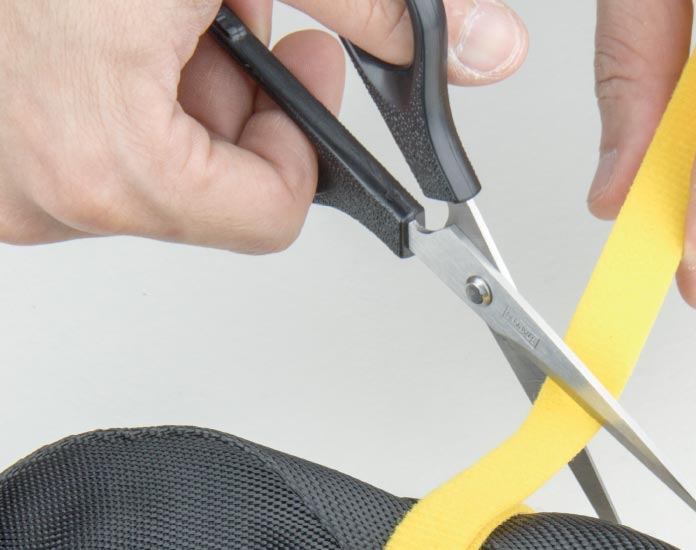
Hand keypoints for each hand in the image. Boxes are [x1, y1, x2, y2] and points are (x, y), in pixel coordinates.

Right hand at [0, 0, 526, 251]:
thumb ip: (366, 2)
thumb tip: (482, 47)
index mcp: (109, 159)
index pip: (270, 215)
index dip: (300, 140)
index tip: (301, 72)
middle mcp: (44, 191)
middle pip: (213, 197)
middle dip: (238, 105)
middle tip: (224, 20)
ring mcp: (6, 182)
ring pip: (152, 176)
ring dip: (177, 93)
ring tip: (154, 13)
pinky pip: (86, 155)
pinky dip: (117, 97)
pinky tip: (109, 30)